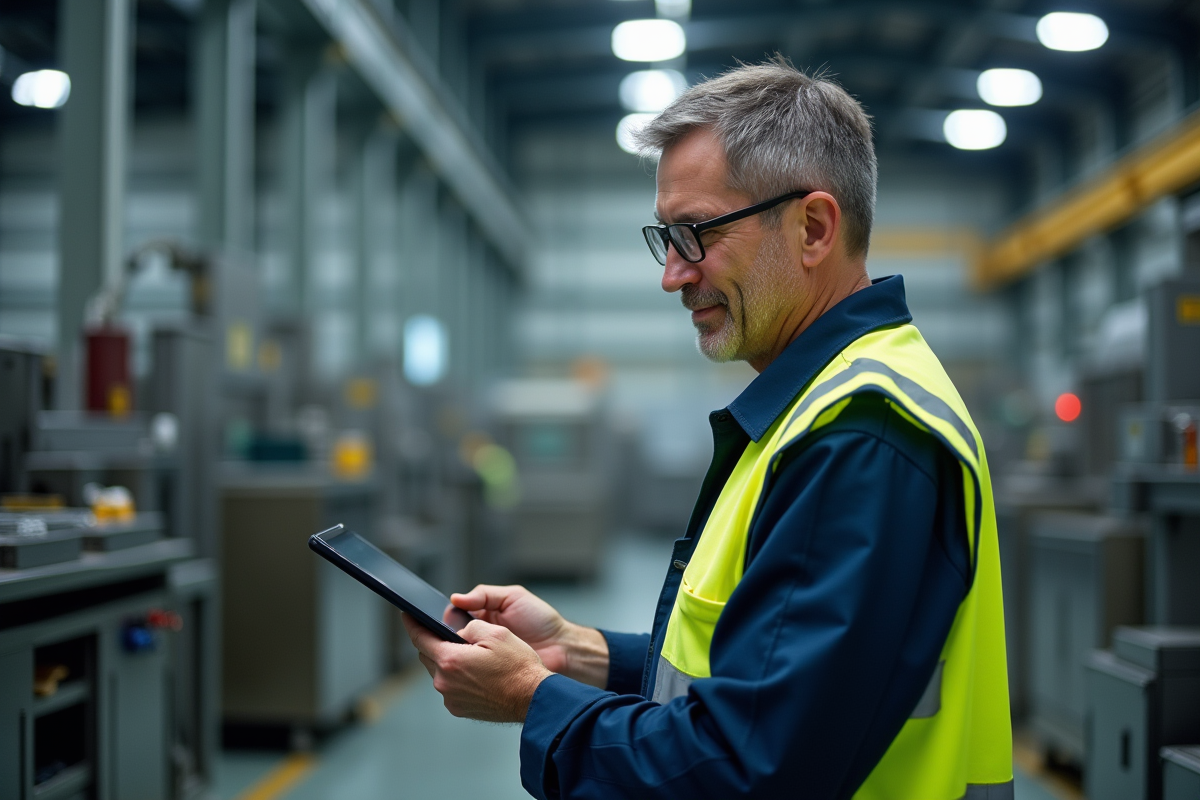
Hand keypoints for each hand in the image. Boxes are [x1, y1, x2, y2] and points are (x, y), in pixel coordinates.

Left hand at [402, 614, 551, 721]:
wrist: (533, 698)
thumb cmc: (518, 666)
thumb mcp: (496, 633)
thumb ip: (470, 627)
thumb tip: (458, 631)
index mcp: (450, 660)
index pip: (420, 638)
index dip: (412, 624)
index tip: (407, 615)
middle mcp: (445, 682)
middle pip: (428, 656)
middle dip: (435, 643)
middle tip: (448, 634)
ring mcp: (451, 698)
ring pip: (440, 672)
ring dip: (448, 661)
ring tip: (470, 655)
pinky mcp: (460, 709)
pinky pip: (450, 687)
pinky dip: (457, 677)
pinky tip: (475, 673)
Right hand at [451, 585, 608, 687]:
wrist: (562, 649)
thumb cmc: (541, 621)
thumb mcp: (513, 597)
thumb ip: (484, 595)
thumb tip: (456, 598)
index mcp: (483, 616)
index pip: (454, 615)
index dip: (447, 617)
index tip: (443, 620)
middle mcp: (480, 637)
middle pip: (451, 637)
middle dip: (447, 637)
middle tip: (450, 637)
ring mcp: (483, 658)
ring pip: (456, 656)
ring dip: (455, 654)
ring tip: (459, 651)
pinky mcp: (487, 675)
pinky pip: (469, 673)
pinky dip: (465, 670)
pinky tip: (466, 666)